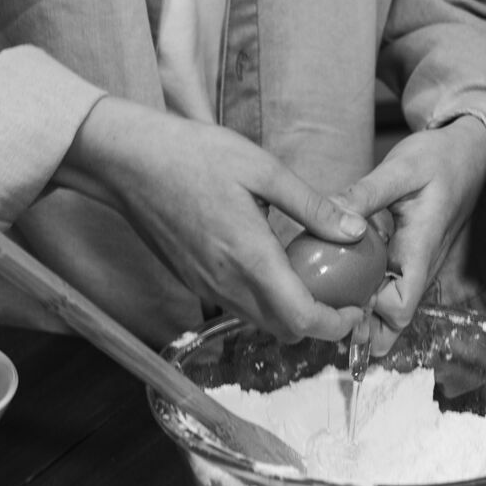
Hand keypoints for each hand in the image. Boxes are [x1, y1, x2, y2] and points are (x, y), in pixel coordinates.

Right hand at [59, 97, 369, 342]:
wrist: (129, 162)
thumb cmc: (195, 155)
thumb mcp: (263, 169)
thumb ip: (312, 206)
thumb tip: (355, 229)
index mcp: (250, 257)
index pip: (300, 319)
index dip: (335, 325)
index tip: (356, 308)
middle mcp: (227, 283)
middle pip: (284, 330)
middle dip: (319, 323)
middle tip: (342, 294)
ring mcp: (206, 286)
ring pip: (259, 321)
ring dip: (291, 313)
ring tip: (313, 278)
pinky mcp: (193, 280)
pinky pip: (237, 306)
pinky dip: (264, 301)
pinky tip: (274, 266)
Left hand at [339, 116, 485, 353]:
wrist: (466, 154)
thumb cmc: (438, 159)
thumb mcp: (400, 169)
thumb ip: (364, 193)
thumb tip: (328, 212)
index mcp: (419, 251)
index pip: (400, 308)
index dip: (371, 315)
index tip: (339, 300)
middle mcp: (419, 267)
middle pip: (392, 320)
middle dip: (360, 327)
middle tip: (321, 310)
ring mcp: (413, 265)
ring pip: (387, 307)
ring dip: (359, 310)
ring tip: (323, 297)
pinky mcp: (405, 257)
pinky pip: (385, 285)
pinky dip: (363, 289)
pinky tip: (335, 276)